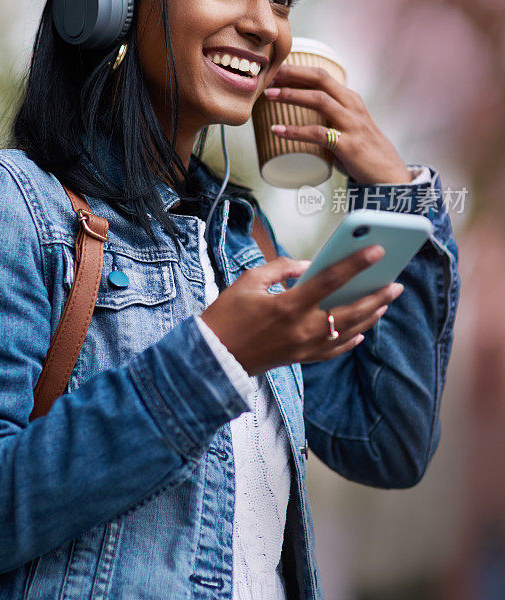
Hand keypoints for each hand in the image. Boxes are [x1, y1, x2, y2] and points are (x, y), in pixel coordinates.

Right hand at [200, 245, 403, 375]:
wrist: (215, 356)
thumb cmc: (227, 315)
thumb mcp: (248, 281)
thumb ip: (280, 268)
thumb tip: (306, 266)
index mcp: (288, 305)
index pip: (330, 280)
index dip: (355, 263)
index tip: (377, 250)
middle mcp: (302, 328)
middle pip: (350, 311)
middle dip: (376, 296)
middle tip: (396, 284)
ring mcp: (304, 347)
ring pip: (348, 332)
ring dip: (370, 316)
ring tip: (385, 302)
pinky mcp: (301, 358)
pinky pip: (334, 350)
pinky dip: (351, 340)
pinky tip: (362, 331)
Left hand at [263, 63, 412, 183]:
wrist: (388, 175)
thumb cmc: (362, 151)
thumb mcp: (347, 125)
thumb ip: (328, 116)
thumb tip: (297, 113)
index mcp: (350, 99)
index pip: (322, 76)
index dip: (297, 70)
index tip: (275, 70)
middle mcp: (352, 106)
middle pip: (320, 79)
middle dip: (293, 73)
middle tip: (269, 75)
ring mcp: (351, 124)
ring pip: (319, 100)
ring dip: (291, 95)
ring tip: (268, 96)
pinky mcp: (348, 145)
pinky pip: (317, 133)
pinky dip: (294, 131)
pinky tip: (276, 130)